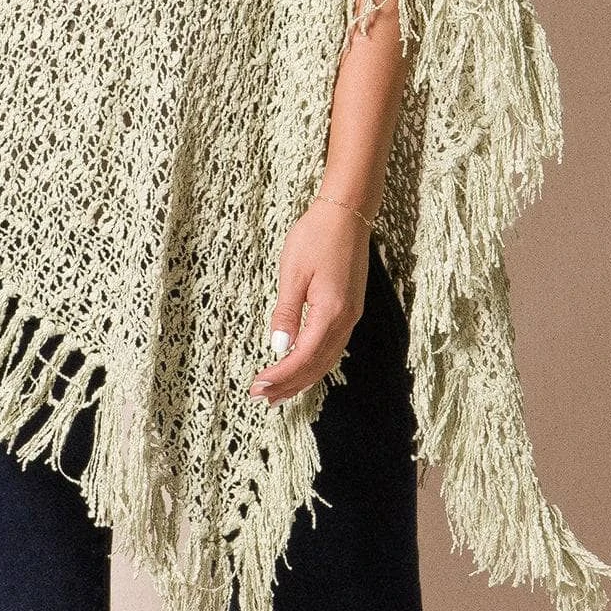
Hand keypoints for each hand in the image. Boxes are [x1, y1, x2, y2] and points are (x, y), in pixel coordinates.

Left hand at [249, 197, 369, 405]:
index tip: (258, 387)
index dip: (281, 375)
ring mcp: (351, 315)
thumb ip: (287, 312)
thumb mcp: (293, 272)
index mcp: (332, 312)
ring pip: (327, 359)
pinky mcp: (350, 309)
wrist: (347, 212)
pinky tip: (300, 367)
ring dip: (302, 378)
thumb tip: (279, 347)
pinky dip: (314, 363)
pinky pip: (332, 347)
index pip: (304, 357)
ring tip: (277, 392)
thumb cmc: (317, 235)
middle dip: (289, 385)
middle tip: (261, 398)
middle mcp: (347, 319)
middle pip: (317, 365)